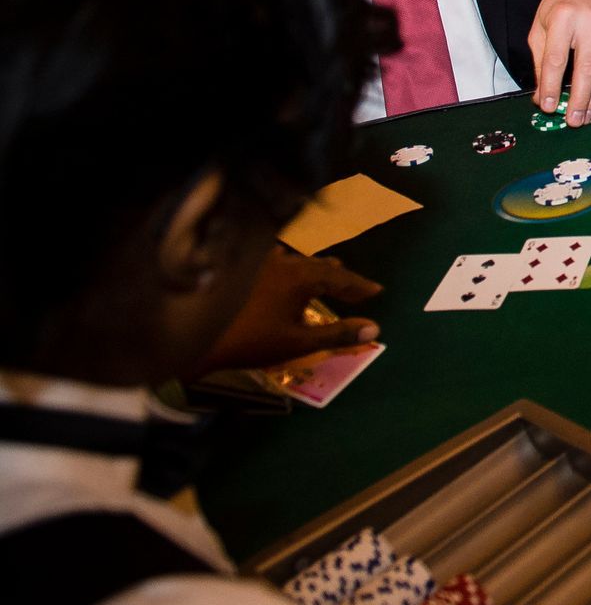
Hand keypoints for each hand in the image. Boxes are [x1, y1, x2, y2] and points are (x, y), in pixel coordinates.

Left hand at [189, 247, 381, 377]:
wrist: (198, 339)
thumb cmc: (253, 341)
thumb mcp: (300, 343)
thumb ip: (338, 334)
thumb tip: (374, 328)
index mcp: (301, 277)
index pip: (340, 277)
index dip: (359, 286)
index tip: (377, 290)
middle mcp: (284, 263)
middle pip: (320, 266)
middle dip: (340, 278)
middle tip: (357, 288)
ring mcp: (260, 264)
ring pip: (297, 262)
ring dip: (315, 270)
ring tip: (328, 273)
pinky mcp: (243, 271)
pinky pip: (275, 261)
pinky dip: (290, 266)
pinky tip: (284, 268)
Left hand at [529, 0, 590, 124]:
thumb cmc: (561, 5)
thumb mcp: (541, 26)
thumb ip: (540, 60)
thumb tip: (541, 95)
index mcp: (563, 17)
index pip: (556, 58)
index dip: (550, 85)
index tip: (546, 105)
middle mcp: (589, 21)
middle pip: (586, 68)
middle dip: (579, 98)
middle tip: (573, 120)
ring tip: (586, 116)